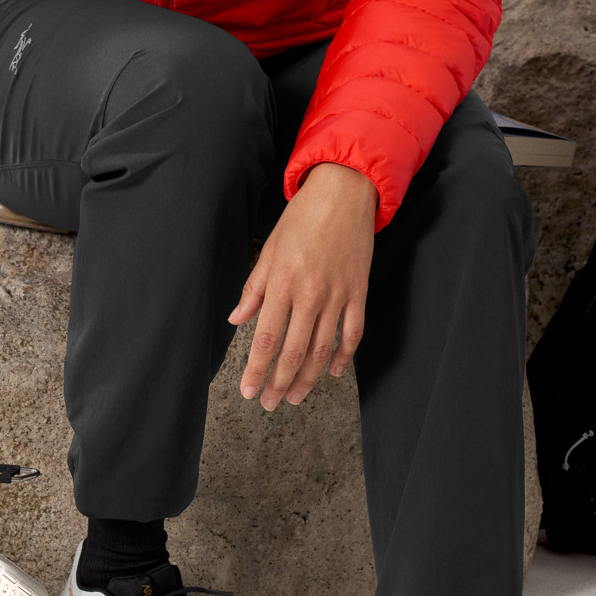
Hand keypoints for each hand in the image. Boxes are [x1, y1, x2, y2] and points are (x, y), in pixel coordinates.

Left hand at [229, 162, 377, 410]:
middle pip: (292, 351)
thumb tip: (236, 319)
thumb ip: (253, 288)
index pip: (265, 337)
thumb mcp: (269, 248)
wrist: (344, 192)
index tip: (248, 390)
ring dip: (307, 378)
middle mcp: (310, 293)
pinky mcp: (359, 292)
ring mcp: (338, 295)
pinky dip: (343, 356)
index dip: (256, 369)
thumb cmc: (302, 217)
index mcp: (282, 282)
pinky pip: (352, 333)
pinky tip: (332, 372)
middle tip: (270, 403)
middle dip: (279, 383)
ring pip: (322, 349)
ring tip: (295, 397)